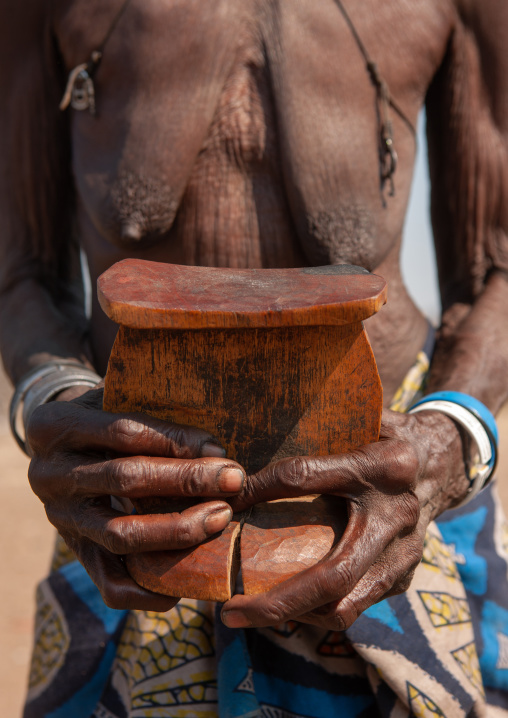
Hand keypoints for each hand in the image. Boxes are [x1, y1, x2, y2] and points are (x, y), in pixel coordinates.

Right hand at [26, 386, 244, 611]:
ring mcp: (59, 518)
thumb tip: (214, 451)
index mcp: (56, 425)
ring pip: (121, 533)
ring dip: (177, 530)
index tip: (220, 451)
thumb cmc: (104, 416)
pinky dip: (148, 589)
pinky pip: (109, 583)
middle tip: (234, 481)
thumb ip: (154, 414)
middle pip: (125, 480)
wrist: (61, 446)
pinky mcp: (74, 551)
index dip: (175, 441)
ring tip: (220, 518)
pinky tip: (187, 580)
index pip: (124, 433)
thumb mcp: (116, 399)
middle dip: (186, 482)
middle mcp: (48, 474)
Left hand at [222, 409, 469, 630]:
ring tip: (249, 611)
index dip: (260, 489)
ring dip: (293, 614)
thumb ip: (318, 430)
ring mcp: (405, 553)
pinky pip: (355, 607)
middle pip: (334, 574)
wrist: (442, 464)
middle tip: (230, 612)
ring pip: (345, 606)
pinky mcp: (405, 577)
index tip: (226, 502)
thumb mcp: (360, 423)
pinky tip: (286, 600)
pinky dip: (316, 610)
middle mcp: (396, 515)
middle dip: (278, 601)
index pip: (306, 476)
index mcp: (382, 465)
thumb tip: (251, 447)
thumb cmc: (386, 439)